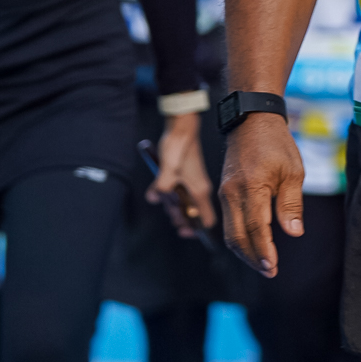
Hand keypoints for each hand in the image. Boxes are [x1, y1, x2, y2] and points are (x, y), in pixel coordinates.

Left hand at [149, 114, 215, 232]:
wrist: (181, 129)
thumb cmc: (178, 148)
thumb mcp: (168, 169)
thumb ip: (162, 186)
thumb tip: (154, 198)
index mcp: (199, 191)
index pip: (206, 219)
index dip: (198, 230)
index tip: (185, 232)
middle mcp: (199, 189)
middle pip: (193, 215)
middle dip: (180, 218)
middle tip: (169, 214)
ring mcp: (192, 183)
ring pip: (184, 204)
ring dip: (172, 207)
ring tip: (161, 200)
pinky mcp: (185, 177)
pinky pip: (178, 193)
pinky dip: (168, 196)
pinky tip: (157, 192)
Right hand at [219, 113, 304, 276]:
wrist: (251, 120)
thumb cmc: (276, 143)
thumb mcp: (293, 170)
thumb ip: (291, 203)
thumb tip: (293, 232)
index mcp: (252, 187)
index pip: (256, 228)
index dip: (264, 251)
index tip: (273, 267)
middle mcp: (232, 193)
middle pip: (237, 236)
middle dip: (253, 258)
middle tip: (270, 271)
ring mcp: (225, 193)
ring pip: (230, 232)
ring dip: (245, 251)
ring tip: (263, 264)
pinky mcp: (224, 192)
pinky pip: (228, 221)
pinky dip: (239, 237)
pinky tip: (252, 244)